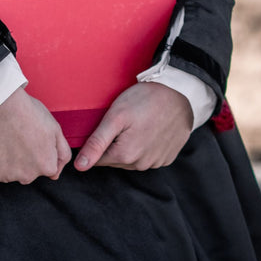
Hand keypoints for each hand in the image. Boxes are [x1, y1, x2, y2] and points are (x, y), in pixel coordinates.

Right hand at [0, 87, 71, 183]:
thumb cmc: (26, 113)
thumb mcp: (55, 129)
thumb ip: (62, 154)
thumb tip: (56, 174)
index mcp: (46, 165)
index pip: (47, 167)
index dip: (40, 152)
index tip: (32, 140)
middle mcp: (28, 176)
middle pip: (27, 172)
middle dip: (24, 159)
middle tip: (18, 138)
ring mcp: (7, 177)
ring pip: (9, 173)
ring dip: (7, 161)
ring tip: (5, 139)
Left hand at [74, 82, 193, 171]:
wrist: (181, 93)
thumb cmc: (146, 99)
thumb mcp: (116, 116)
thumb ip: (96, 143)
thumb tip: (79, 166)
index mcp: (125, 155)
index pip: (98, 159)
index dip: (100, 141)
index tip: (109, 126)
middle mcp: (140, 164)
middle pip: (116, 159)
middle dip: (116, 144)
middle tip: (125, 122)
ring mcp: (156, 162)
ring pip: (132, 159)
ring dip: (132, 145)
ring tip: (140, 124)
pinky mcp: (167, 157)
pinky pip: (149, 157)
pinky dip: (148, 146)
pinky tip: (152, 130)